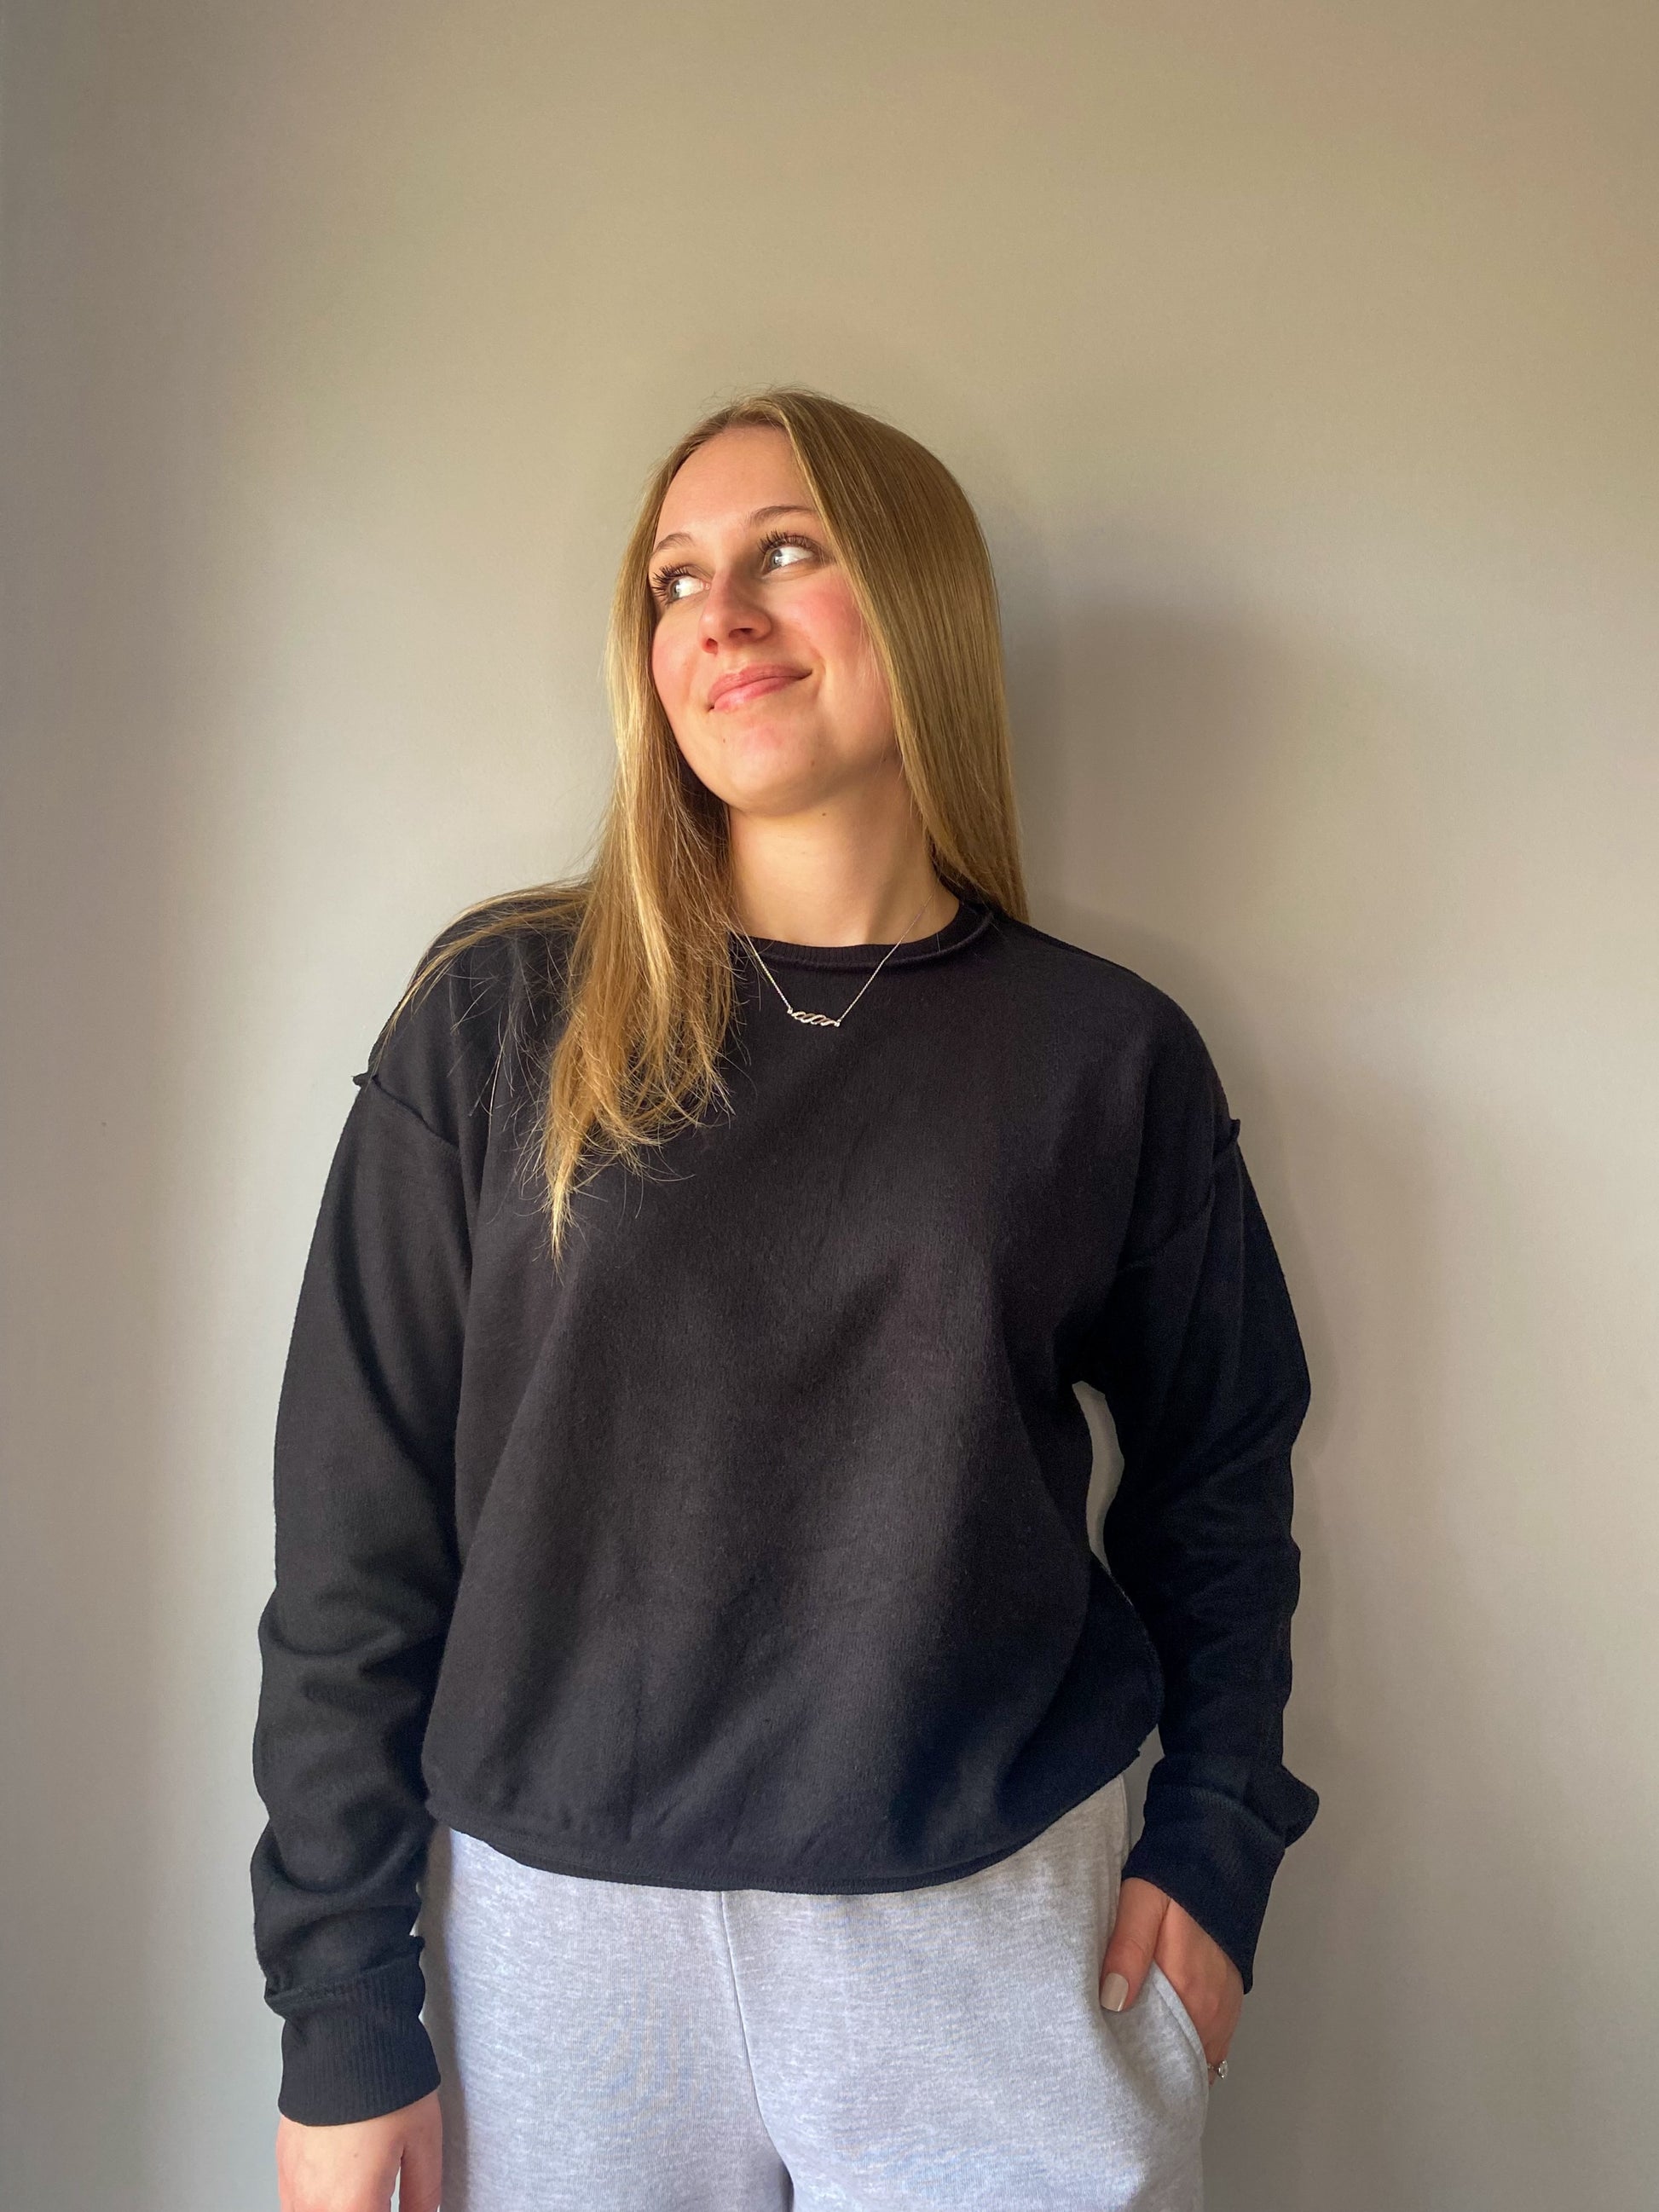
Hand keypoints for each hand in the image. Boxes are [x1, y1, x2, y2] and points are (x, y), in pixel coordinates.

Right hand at [275, 2088, 441, 2211]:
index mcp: (352, 2207)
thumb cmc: (382, 2078)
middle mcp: (315, 2204)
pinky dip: (320, 2203)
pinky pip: (297, 2205)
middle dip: (367, 2210)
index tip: (405, 2206)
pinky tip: (342, 2186)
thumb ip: (423, 2193)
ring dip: (343, 2208)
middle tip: (386, 2196)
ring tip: (366, 2190)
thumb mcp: (424, 2139)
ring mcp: (293, 2186)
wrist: (341, 2031)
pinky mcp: (284, 2165)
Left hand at [1099, 1875, 1242, 2081]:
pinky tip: (1166, 2033)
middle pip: (1179, 2060)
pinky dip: (1190, 2044)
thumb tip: (1112, 2000)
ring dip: (1171, 2055)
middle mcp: (1211, 2008)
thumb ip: (1126, 1950)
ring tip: (1140, 2048)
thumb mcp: (1139, 1905)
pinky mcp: (1230, 2001)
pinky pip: (1211, 2042)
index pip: (1161, 2055)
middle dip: (1150, 2066)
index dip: (1136, 2063)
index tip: (1112, 2061)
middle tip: (1119, 2058)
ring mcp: (1224, 2008)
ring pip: (1196, 2054)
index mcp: (1188, 1989)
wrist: (1217, 1857)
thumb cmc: (1175, 1881)